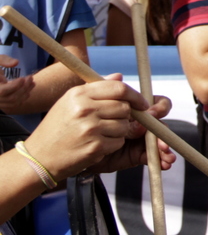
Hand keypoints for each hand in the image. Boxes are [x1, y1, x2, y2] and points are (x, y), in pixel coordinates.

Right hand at [0, 56, 34, 111]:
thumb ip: (4, 60)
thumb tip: (16, 63)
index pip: (2, 91)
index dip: (15, 86)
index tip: (22, 78)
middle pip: (11, 98)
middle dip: (24, 88)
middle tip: (31, 77)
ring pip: (13, 103)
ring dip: (26, 93)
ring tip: (32, 82)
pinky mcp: (3, 104)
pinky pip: (13, 105)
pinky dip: (22, 98)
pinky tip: (28, 89)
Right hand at [24, 76, 174, 180]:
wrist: (38, 158)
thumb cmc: (56, 128)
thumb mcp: (69, 102)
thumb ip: (96, 89)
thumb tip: (120, 77)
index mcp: (79, 94)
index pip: (119, 89)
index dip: (135, 96)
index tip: (142, 103)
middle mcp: (85, 109)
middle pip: (125, 108)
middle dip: (125, 116)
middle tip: (113, 123)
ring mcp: (90, 128)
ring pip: (124, 126)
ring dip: (119, 131)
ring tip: (101, 134)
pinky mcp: (94, 147)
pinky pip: (118, 142)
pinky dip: (113, 144)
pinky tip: (98, 145)